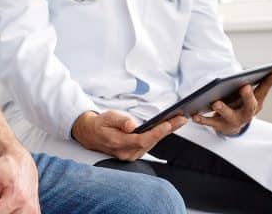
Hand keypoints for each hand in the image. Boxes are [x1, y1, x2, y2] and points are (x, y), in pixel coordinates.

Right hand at [71, 110, 186, 161]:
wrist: (90, 135)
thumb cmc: (100, 124)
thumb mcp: (107, 117)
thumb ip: (120, 121)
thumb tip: (132, 125)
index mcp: (119, 143)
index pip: (142, 139)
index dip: (157, 132)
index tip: (169, 124)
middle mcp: (127, 153)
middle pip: (151, 142)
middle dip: (168, 130)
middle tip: (181, 119)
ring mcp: (130, 155)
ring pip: (152, 143)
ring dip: (165, 133)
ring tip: (178, 121)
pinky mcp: (134, 154)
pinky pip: (149, 145)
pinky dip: (158, 135)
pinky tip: (167, 128)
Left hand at [193, 70, 271, 135]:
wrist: (232, 126)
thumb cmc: (244, 106)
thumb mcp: (255, 97)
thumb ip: (264, 84)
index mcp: (255, 104)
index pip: (264, 92)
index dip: (269, 82)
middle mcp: (246, 114)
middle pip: (249, 106)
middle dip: (247, 97)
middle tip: (245, 86)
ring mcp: (233, 120)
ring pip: (228, 115)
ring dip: (223, 109)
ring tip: (216, 102)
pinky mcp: (219, 125)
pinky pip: (210, 122)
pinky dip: (202, 119)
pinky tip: (195, 114)